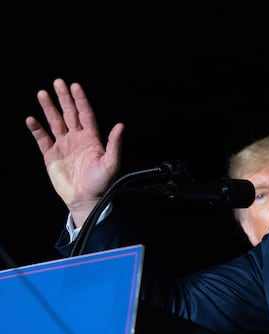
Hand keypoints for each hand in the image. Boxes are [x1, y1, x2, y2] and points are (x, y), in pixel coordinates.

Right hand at [25, 78, 123, 226]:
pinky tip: (31, 119)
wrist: (86, 199)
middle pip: (69, 113)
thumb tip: (120, 126)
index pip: (85, 114)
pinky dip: (37, 129)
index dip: (80, 100)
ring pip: (55, 122)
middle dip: (63, 98)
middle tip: (58, 82)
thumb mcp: (111, 163)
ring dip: (49, 108)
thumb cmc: (101, 183)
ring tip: (42, 93)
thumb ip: (114, 144)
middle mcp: (77, 138)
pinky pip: (42, 139)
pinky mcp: (51, 155)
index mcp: (92, 138)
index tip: (75, 86)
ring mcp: (63, 145)